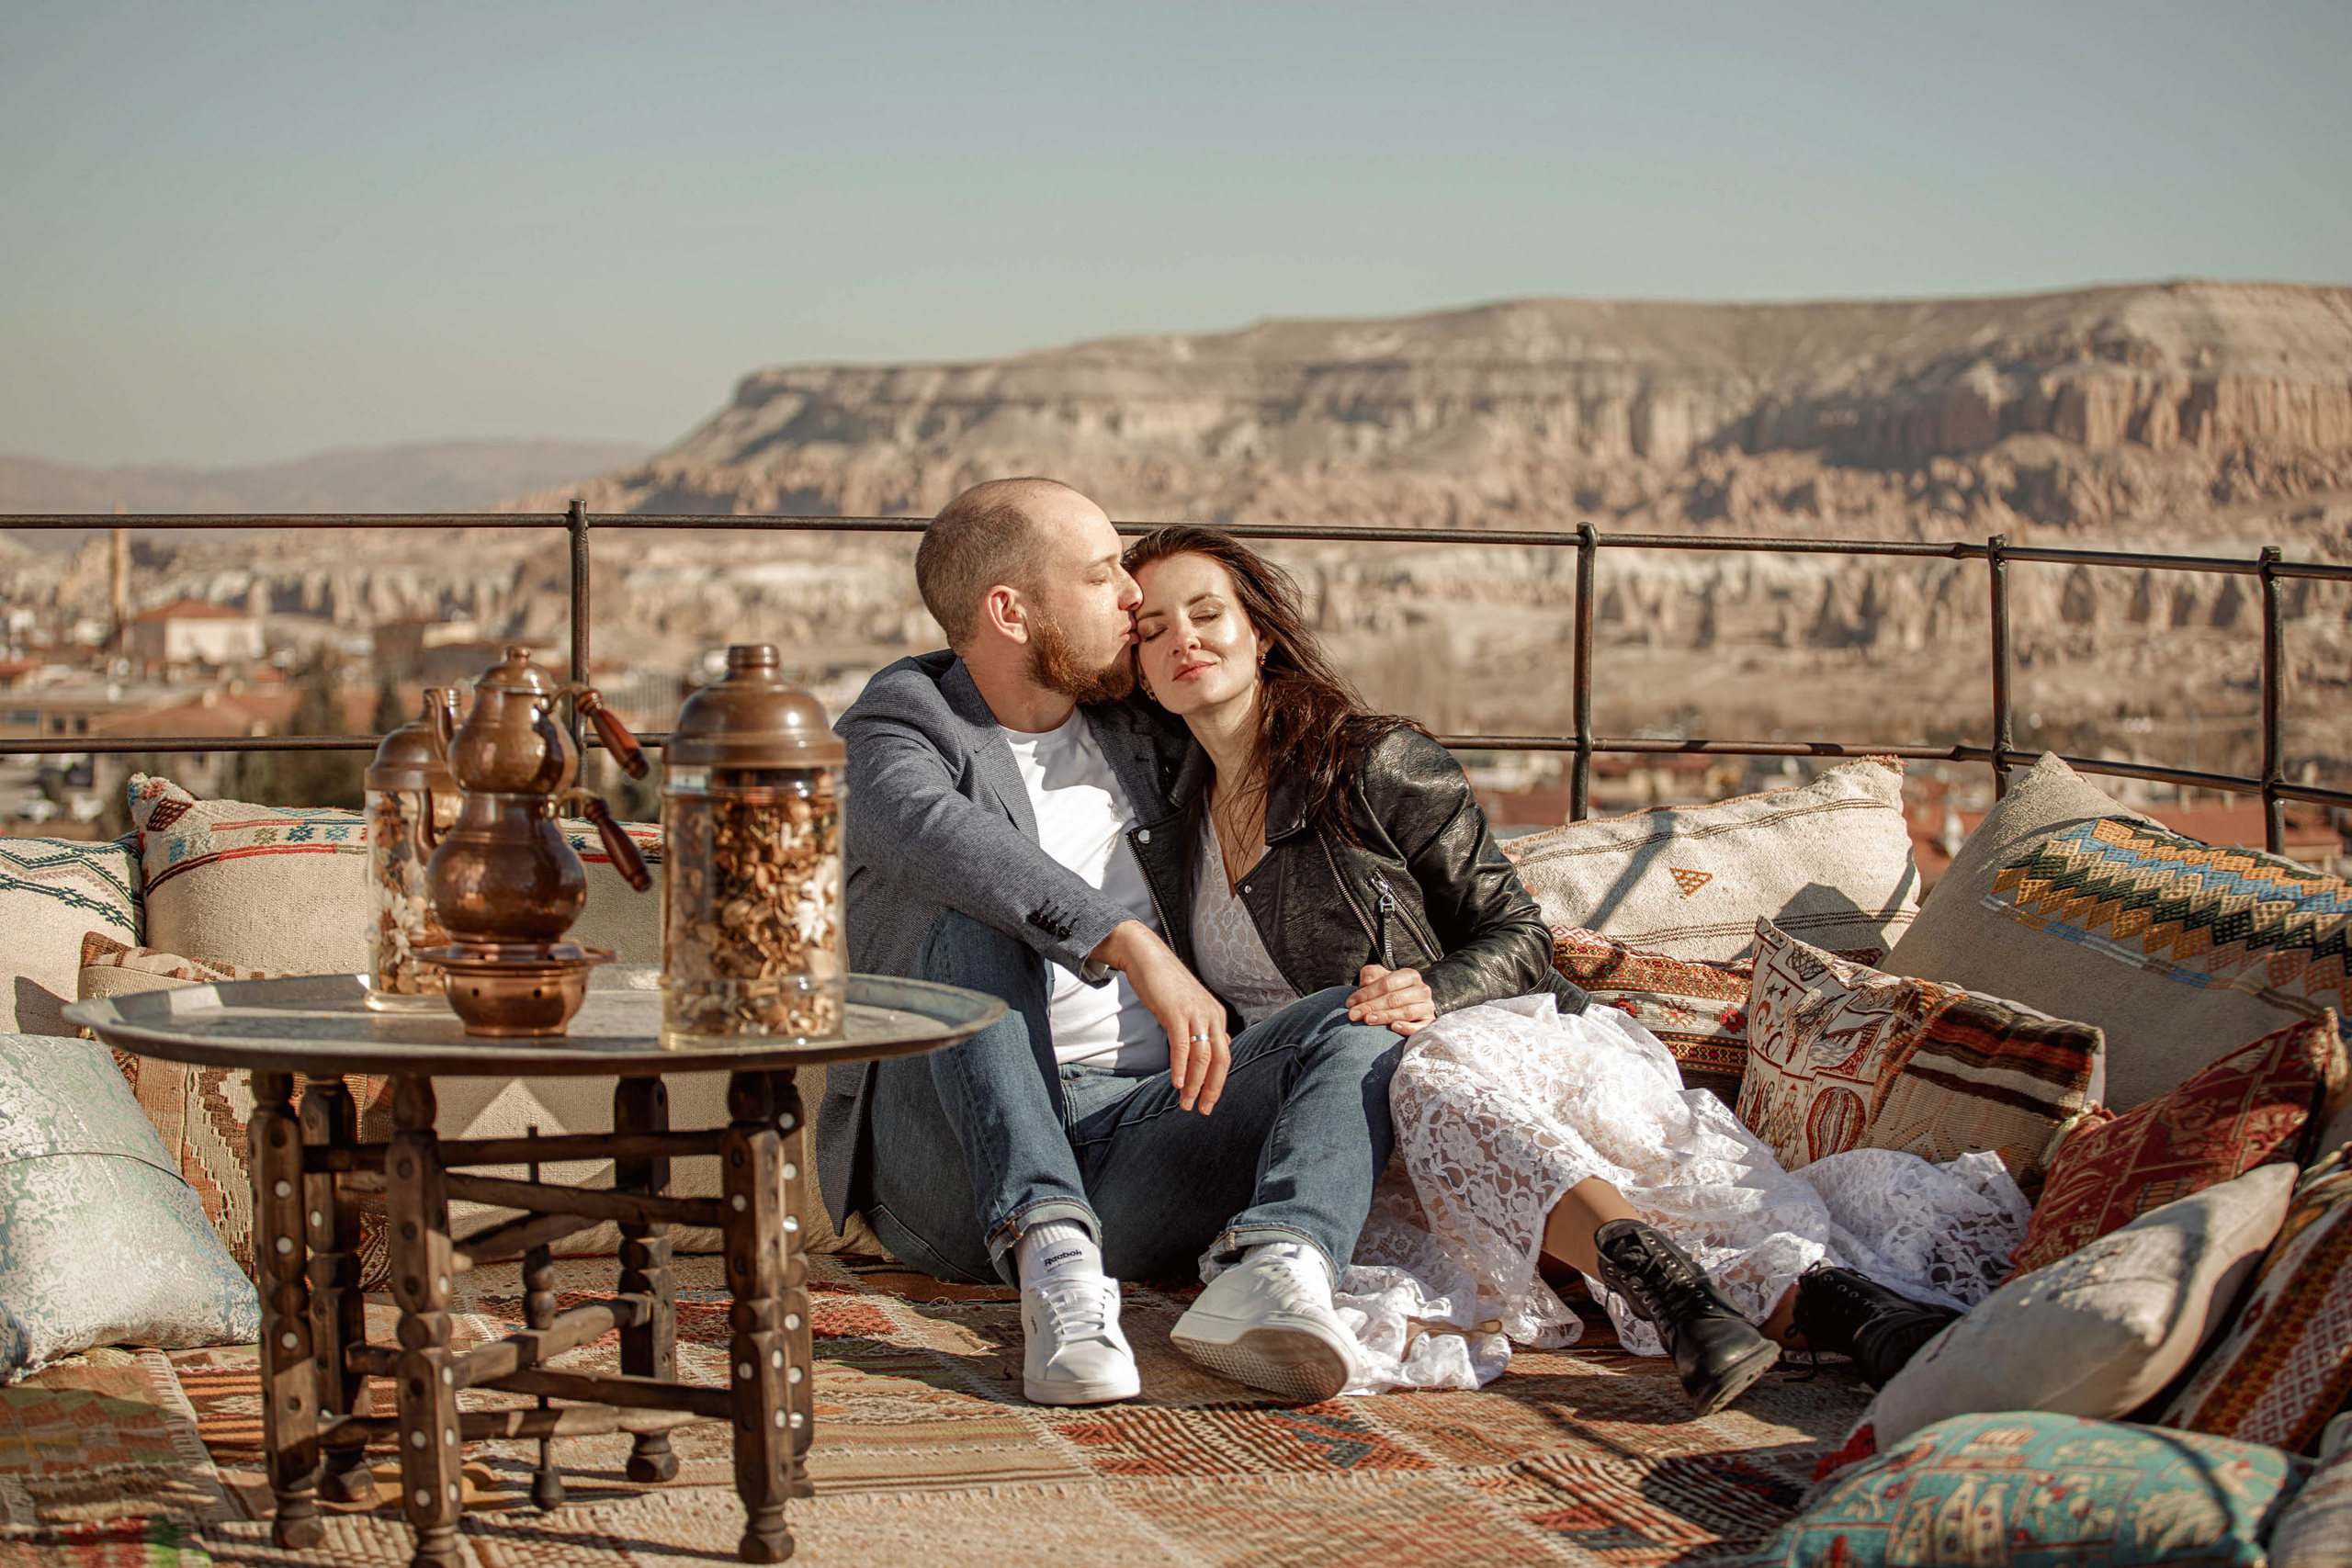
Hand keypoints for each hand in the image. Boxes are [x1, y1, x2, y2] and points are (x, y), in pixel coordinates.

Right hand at [1092, 921, 1230, 1113]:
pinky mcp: (1176, 1011)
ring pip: (1202, 1056)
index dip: (1218, 1081)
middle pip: (1220, 1059)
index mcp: (1217, 1017)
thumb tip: (1210, 1050)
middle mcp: (1211, 1015)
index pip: (1224, 1056)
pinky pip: (1182, 1045)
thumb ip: (1200, 1029)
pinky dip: (1180, 1066)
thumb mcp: (1189, 1009)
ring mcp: (1195, 1013)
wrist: (1147, 957)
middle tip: (1203, 1109)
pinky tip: (1176, 1083)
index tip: (1208, 1100)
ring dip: (1194, 1083)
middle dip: (1212, 1088)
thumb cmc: (1166, 985)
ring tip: (1186, 1102)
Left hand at [1349, 964, 1435, 1035]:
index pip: (1386, 984)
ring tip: (1368, 1020)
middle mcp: (1422, 990)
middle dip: (1371, 1007)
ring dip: (1385, 1016)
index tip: (1350, 1003)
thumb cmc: (1390, 990)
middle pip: (1394, 999)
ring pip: (1405, 1012)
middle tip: (1353, 1015)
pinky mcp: (1429, 1023)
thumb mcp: (1379, 976)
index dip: (1366, 993)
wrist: (1408, 1005)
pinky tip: (1393, 1028)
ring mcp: (1427, 1007)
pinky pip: (1420, 1027)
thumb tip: (1365, 983)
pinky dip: (1407, 1028)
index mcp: (1410, 976)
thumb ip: (1370, 973)